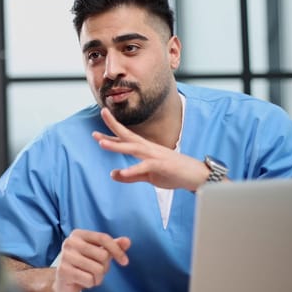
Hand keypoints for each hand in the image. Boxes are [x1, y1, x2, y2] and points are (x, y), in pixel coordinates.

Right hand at [53, 229, 130, 291]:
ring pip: (97, 269)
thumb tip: (127, 241)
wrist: (64, 280)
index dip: (117, 250)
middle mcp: (70, 242)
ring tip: (90, 276)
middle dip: (104, 267)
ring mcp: (65, 256)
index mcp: (78, 234)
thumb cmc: (84, 264)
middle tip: (96, 269)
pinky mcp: (63, 271)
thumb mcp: (98, 252)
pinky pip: (89, 279)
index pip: (103, 238)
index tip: (125, 262)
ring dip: (98, 277)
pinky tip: (83, 281)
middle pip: (103, 255)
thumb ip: (112, 246)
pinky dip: (90, 283)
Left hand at [92, 108, 208, 190]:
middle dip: (113, 126)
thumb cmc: (173, 173)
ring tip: (101, 143)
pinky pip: (144, 167)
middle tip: (101, 115)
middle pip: (127, 135)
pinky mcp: (160, 165)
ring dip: (116, 145)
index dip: (111, 137)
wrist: (196, 176)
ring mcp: (154, 155)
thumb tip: (112, 174)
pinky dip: (132, 170)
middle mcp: (148, 149)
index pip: (125, 140)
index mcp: (145, 149)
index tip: (96, 134)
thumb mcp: (148, 176)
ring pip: (132, 148)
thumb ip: (130, 176)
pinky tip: (121, 172)